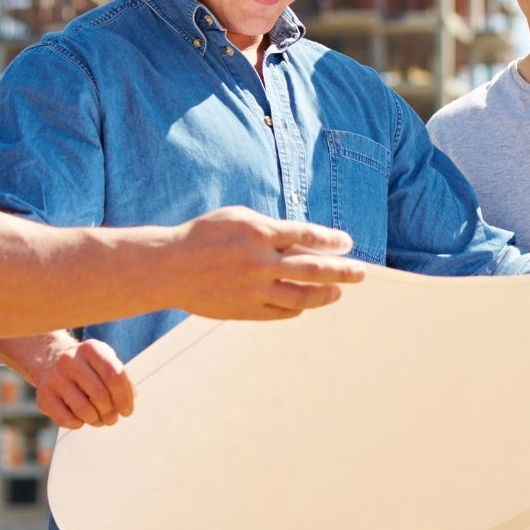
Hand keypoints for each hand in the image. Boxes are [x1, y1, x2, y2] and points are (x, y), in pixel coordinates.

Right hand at [33, 336, 133, 429]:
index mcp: (91, 349)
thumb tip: (130, 398)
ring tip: (101, 420)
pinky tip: (82, 418)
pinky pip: (66, 419)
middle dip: (111, 412)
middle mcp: (69, 360)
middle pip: (100, 394)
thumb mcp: (106, 362)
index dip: (124, 398)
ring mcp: (54, 378)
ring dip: (97, 420)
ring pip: (84, 410)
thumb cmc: (89, 367)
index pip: (114, 376)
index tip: (127, 411)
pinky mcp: (44, 396)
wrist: (52, 362)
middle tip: (113, 418)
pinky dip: (79, 423)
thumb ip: (121, 378)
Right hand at [172, 206, 365, 318]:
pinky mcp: (245, 310)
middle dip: (342, 271)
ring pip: (301, 295)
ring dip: (325, 294)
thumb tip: (307, 240)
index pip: (307, 236)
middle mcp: (259, 262)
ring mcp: (253, 289)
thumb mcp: (238, 218)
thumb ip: (272, 228)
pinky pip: (281, 311)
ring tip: (339, 292)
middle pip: (312, 268)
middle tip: (361, 273)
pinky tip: (308, 302)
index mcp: (259, 232)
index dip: (331, 240)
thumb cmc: (205, 236)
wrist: (169, 268)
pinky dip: (298, 307)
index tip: (348, 243)